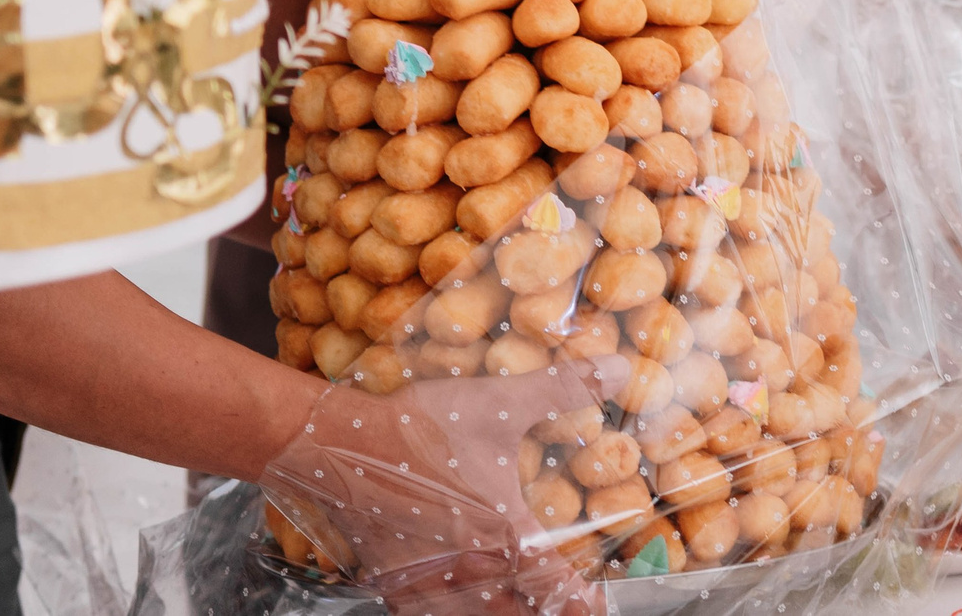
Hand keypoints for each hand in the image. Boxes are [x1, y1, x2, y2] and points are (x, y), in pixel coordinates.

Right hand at [261, 366, 604, 615]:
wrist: (338, 445)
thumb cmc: (420, 427)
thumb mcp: (498, 402)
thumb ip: (563, 390)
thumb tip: (623, 370)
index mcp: (505, 536)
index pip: (557, 590)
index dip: (583, 603)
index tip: (596, 605)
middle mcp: (472, 572)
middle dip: (544, 613)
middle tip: (561, 606)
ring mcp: (429, 585)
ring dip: (501, 615)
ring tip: (515, 607)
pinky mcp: (393, 584)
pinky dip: (451, 615)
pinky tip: (455, 605)